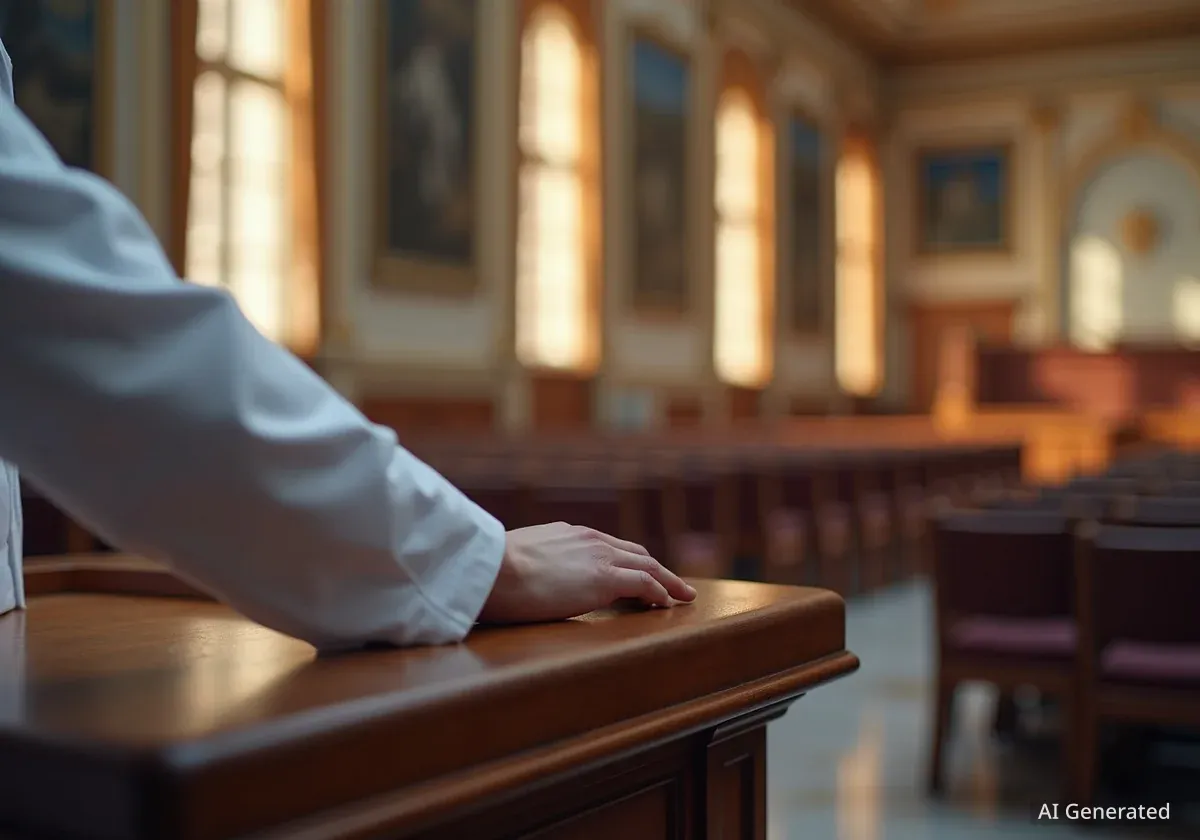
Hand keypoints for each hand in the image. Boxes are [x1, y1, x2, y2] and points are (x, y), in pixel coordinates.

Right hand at [478, 522, 696, 624]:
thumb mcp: (515, 559)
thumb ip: (531, 563)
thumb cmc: (492, 571)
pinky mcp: (606, 579)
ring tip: (683, 595)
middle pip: (635, 553)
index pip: (608, 546)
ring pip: (648, 566)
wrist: (493, 567)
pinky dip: (660, 593)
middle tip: (672, 584)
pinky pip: (645, 584)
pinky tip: (667, 605)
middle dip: (656, 568)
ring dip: (668, 581)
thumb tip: (522, 579)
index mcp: (568, 534)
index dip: (628, 560)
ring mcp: (600, 557)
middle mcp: (589, 540)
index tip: (638, 572)